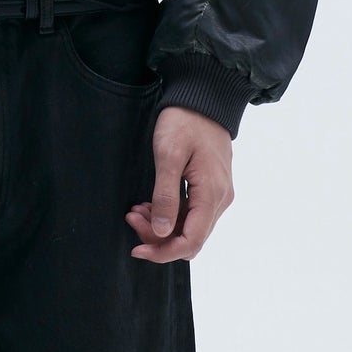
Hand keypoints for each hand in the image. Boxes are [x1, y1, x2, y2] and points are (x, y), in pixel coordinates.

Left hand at [126, 106, 233, 261]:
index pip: (191, 241)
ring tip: (136, 209)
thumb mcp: (168, 156)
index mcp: (212, 194)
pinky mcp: (211, 189)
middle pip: (190, 239)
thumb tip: (163, 232)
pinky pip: (191, 214)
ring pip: (190, 228)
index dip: (163, 252)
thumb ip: (166, 196)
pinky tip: (149, 204)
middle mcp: (220, 200)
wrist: (204, 98)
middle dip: (158, 237)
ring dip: (162, 226)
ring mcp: (218, 195)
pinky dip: (170, 215)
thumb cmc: (184, 122)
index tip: (136, 249)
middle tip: (131, 217)